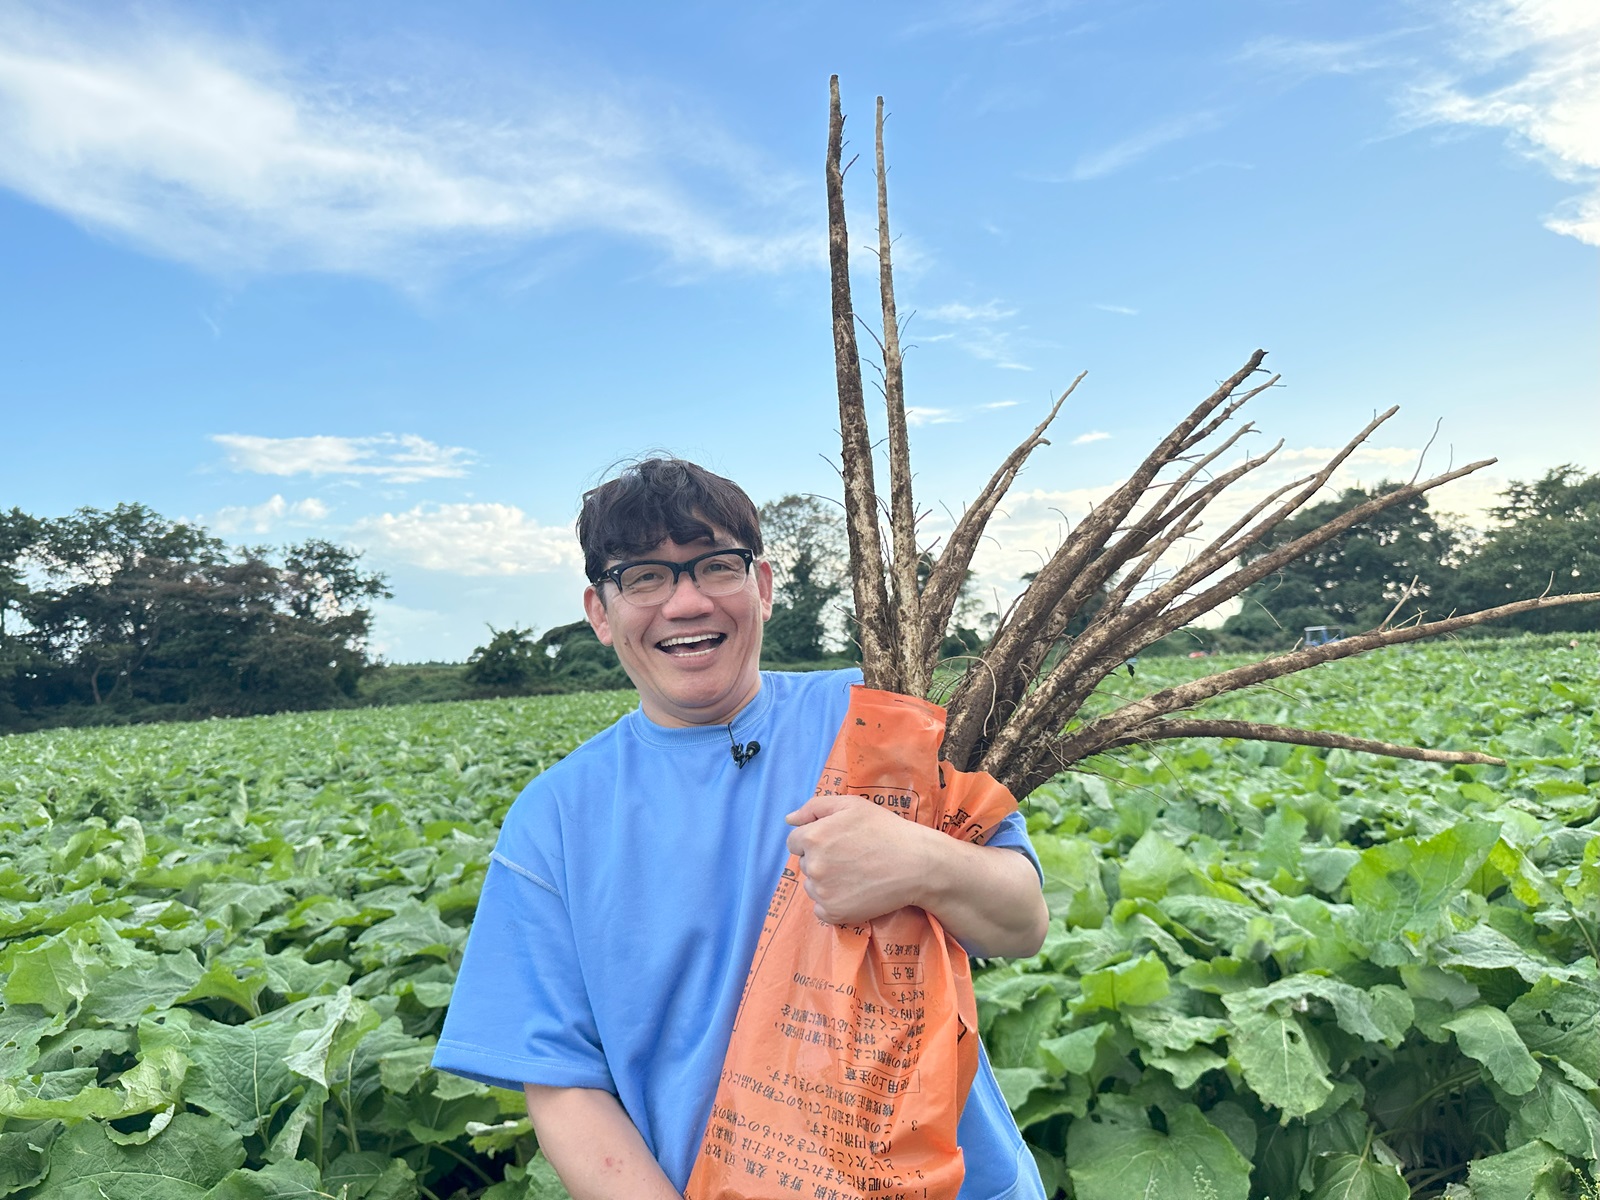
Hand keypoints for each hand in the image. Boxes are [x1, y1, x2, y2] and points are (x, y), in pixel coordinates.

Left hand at [785, 793, 933, 924]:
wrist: (916, 864)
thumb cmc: (885, 830)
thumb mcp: (852, 805)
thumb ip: (814, 807)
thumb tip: (789, 819)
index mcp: (813, 837)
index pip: (795, 842)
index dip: (814, 840)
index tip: (836, 842)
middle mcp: (813, 866)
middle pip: (804, 864)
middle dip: (821, 859)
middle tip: (850, 857)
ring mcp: (823, 892)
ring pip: (812, 886)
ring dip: (826, 882)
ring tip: (855, 874)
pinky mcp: (834, 913)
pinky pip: (821, 909)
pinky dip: (833, 903)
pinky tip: (854, 892)